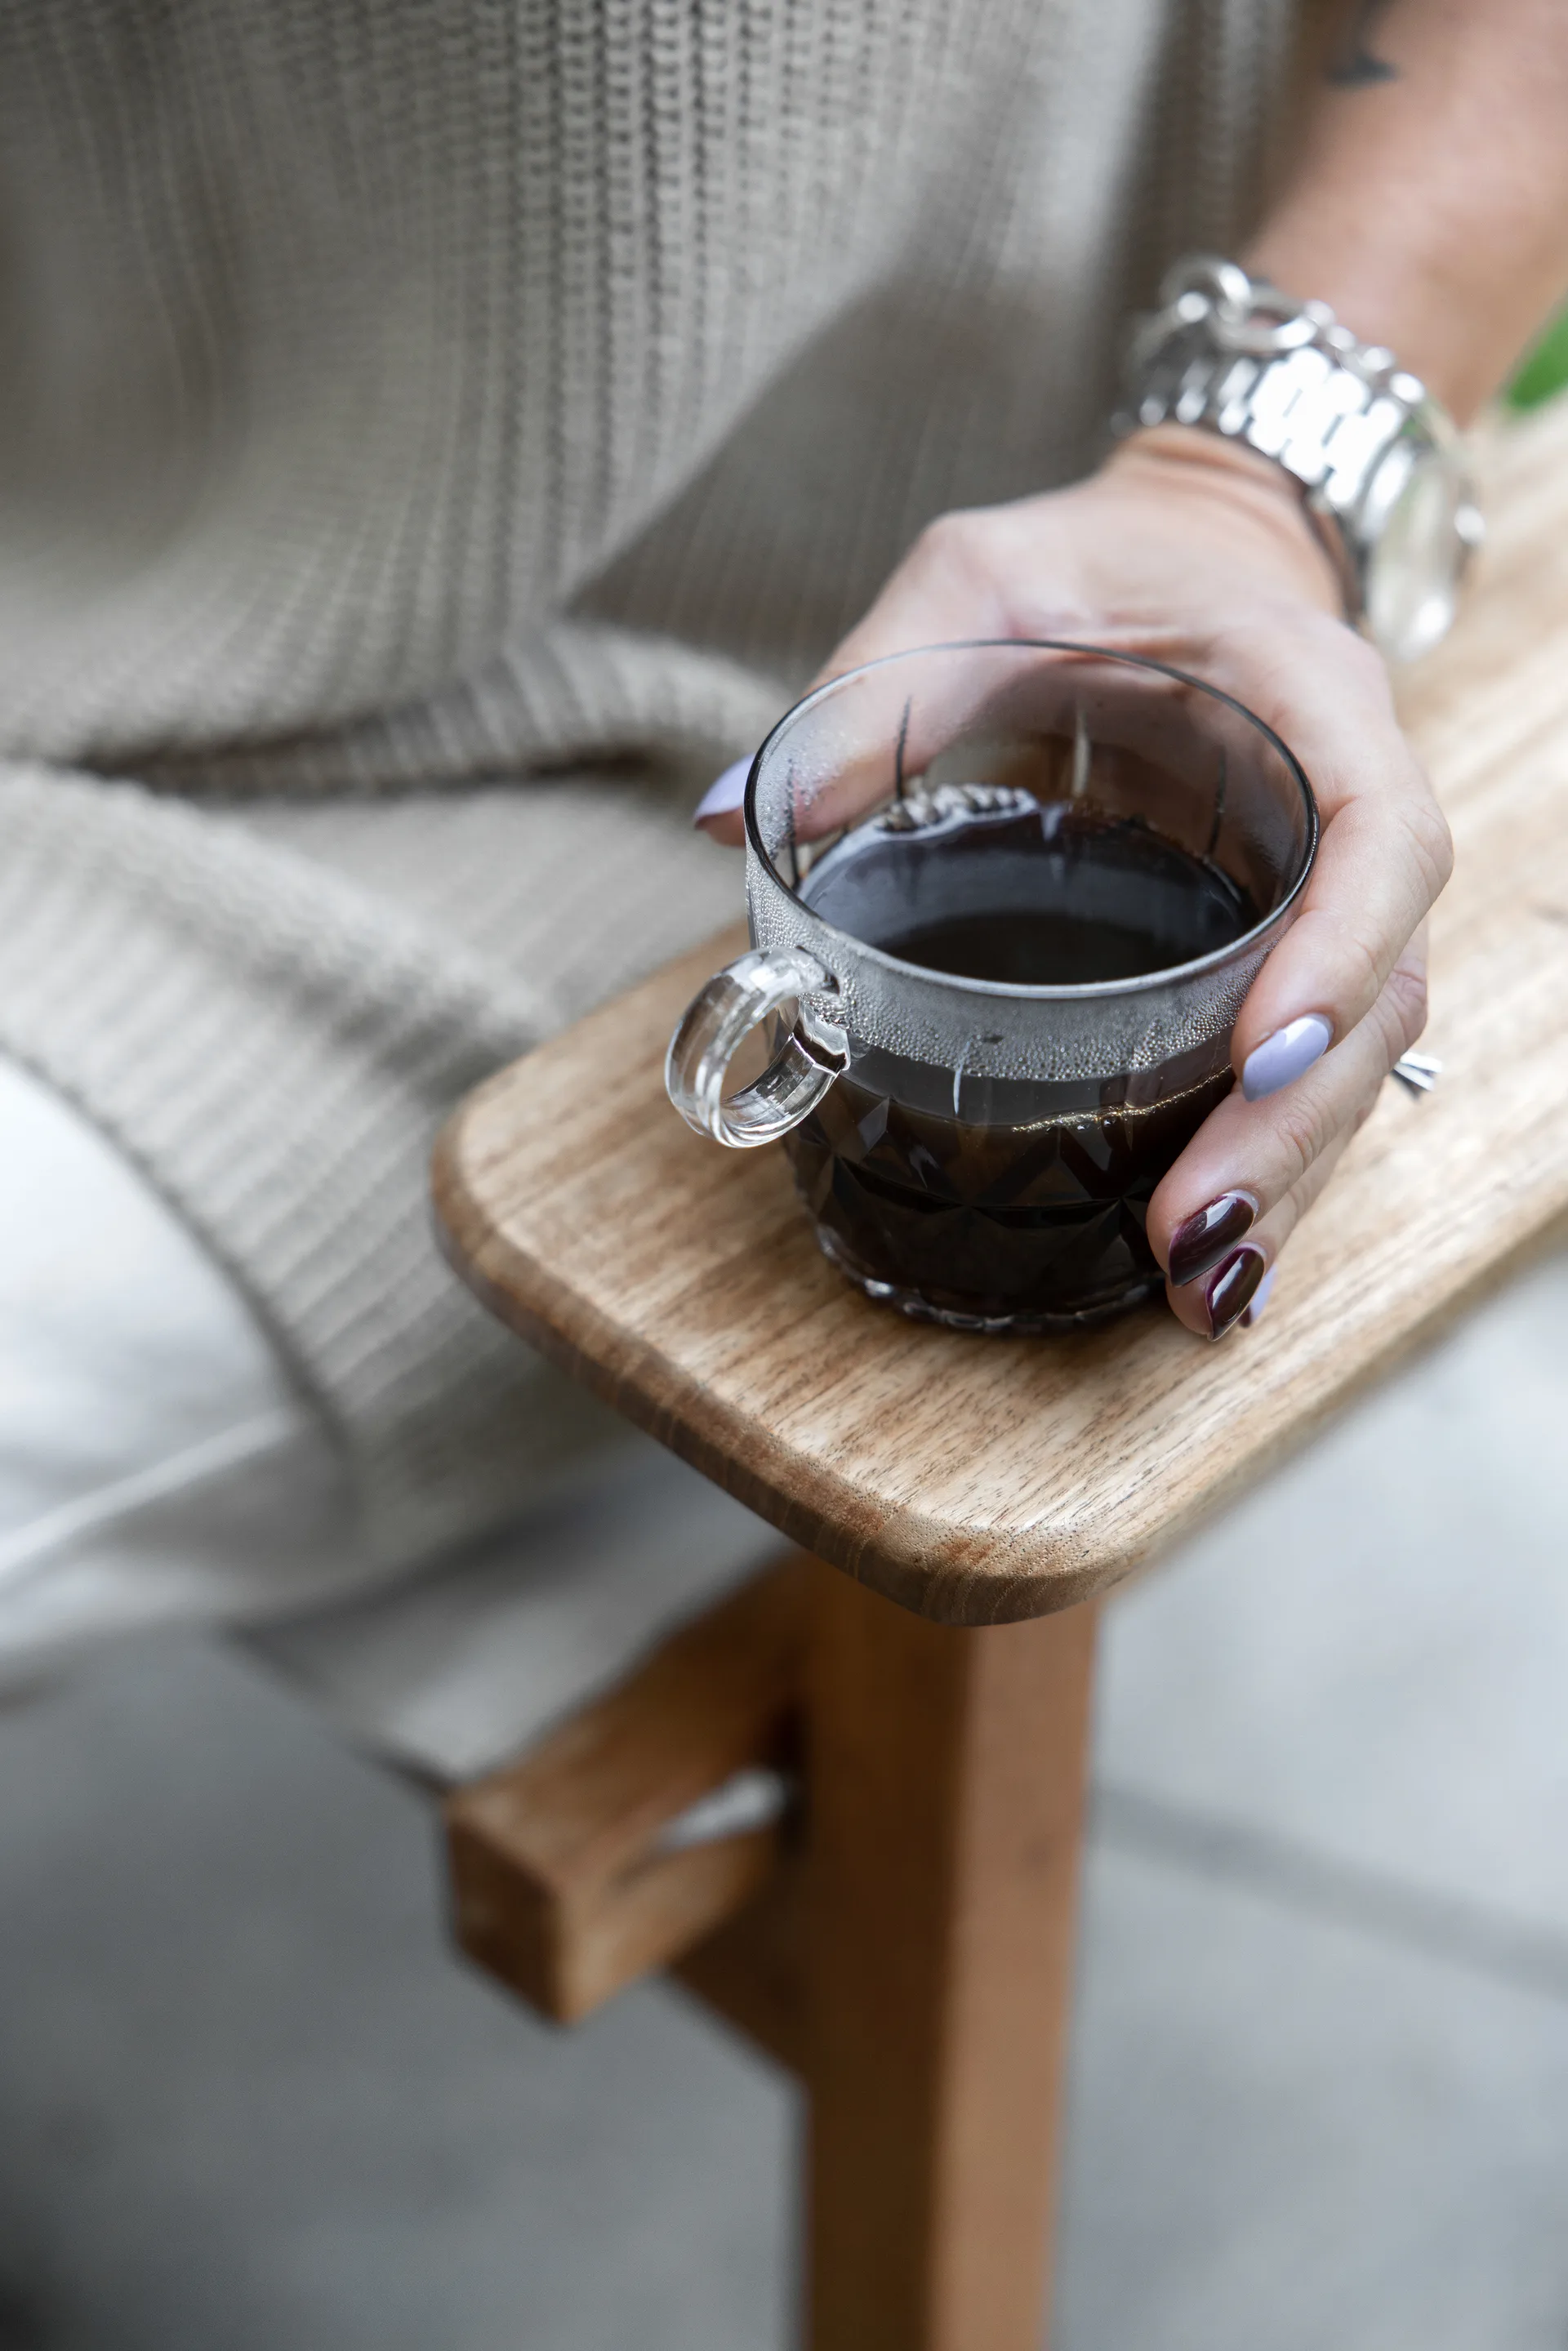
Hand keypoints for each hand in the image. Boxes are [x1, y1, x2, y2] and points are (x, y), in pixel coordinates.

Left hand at [697, 427, 1451, 1338]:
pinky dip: (1273, 1167)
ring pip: (1360, 1058)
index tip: (1254, 1054)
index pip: (1380, 839)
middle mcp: (1345, 813)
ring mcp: (1327, 897)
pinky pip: (1312, 1070)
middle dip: (1293, 1127)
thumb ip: (868, 687)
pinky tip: (1215, 1264)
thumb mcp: (977, 580)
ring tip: (1200, 1288)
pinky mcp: (1288, 953)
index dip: (1340, 951)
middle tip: (1192, 1232)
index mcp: (1309, 704)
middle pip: (1381, 993)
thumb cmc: (1097, 562)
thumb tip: (726, 819)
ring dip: (1289, 1179)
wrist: (1192, 552)